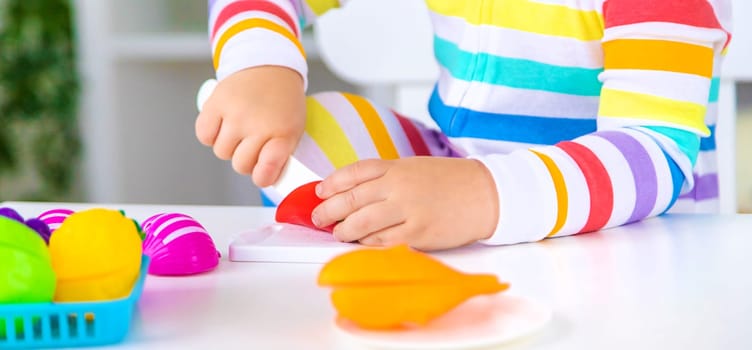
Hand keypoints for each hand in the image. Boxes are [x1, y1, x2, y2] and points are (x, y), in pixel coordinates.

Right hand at [195, 66, 305, 186]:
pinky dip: (211, 135)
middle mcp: (258, 125)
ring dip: (229, 146)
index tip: (262, 174)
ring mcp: (236, 114)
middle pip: (240, 165)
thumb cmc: (282, 101)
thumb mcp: (293, 128)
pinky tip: (223, 124)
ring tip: (239, 130)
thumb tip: (264, 178)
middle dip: (245, 159)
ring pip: (221, 152)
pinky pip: (204, 136)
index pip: (268, 168)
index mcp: (283, 132)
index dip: (263, 177)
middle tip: (252, 144)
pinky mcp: (216, 103)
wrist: (269, 66)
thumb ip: (280, 154)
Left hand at [311, 157, 499, 250]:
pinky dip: (368, 244)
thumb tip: (354, 193)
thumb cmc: (451, 181)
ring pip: (362, 223)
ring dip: (344, 230)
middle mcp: (398, 187)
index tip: (319, 192)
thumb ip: (386, 178)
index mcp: (397, 167)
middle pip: (351, 199)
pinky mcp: (418, 234)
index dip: (331, 183)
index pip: (354, 173)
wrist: (486, 193)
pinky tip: (362, 243)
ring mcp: (407, 211)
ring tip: (338, 233)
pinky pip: (383, 242)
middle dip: (329, 210)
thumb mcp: (414, 168)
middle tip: (318, 218)